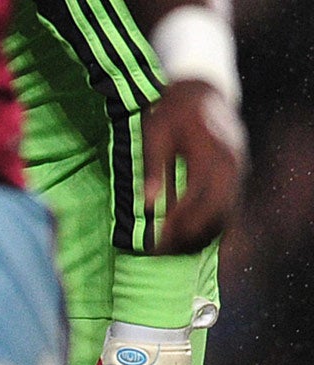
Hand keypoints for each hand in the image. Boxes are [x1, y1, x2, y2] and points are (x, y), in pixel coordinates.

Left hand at [144, 79, 245, 253]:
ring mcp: (237, 169)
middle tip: (161, 249)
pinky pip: (230, 207)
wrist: (202, 93)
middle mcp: (230, 161)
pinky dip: (212, 225)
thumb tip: (149, 204)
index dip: (180, 216)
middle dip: (189, 231)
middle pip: (216, 206)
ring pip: (226, 210)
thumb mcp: (155, 134)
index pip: (198, 190)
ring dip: (201, 233)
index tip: (159, 235)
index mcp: (210, 148)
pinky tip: (190, 238)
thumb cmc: (172, 113)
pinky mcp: (236, 175)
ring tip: (172, 248)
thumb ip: (153, 168)